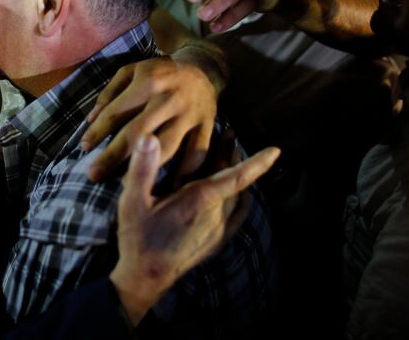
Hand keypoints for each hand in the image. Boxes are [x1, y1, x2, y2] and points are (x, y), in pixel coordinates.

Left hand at [82, 57, 216, 181]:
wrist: (203, 69)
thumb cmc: (159, 73)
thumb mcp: (132, 71)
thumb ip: (109, 93)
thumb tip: (91, 120)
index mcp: (148, 81)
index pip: (116, 111)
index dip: (97, 131)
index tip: (83, 148)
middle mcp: (169, 98)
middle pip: (138, 132)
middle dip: (113, 155)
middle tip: (94, 175)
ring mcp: (190, 113)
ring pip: (167, 146)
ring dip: (146, 168)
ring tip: (127, 186)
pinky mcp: (208, 126)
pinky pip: (197, 154)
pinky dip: (185, 174)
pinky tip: (169, 190)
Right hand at [109, 135, 279, 324]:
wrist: (145, 277)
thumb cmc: (137, 238)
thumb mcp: (132, 201)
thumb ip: (142, 168)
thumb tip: (149, 137)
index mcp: (198, 201)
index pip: (236, 177)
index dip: (256, 163)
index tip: (276, 151)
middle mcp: (215, 215)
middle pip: (233, 180)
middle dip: (233, 154)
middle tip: (228, 132)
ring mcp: (218, 230)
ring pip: (236, 196)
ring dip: (235, 174)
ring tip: (229, 156)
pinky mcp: (217, 241)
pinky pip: (237, 216)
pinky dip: (241, 199)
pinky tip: (239, 194)